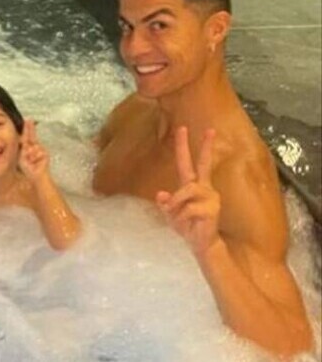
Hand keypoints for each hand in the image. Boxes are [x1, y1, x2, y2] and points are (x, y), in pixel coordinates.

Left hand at [18, 119, 50, 182]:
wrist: (36, 175)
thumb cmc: (28, 168)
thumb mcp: (22, 157)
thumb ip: (24, 149)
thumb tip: (27, 143)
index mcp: (27, 147)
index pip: (27, 136)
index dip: (27, 128)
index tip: (27, 120)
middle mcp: (34, 146)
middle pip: (32, 135)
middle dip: (30, 128)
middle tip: (29, 120)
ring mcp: (40, 149)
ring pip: (34, 146)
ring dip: (30, 154)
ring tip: (31, 161)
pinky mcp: (45, 153)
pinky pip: (38, 151)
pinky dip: (35, 157)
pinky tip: (35, 161)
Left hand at [156, 127, 221, 254]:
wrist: (202, 244)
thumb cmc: (188, 226)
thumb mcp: (172, 214)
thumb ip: (166, 204)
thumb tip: (160, 194)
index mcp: (194, 186)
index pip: (190, 162)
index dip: (185, 146)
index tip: (183, 128)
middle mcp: (204, 188)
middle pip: (202, 164)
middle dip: (201, 146)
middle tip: (198, 128)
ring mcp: (211, 197)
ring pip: (186, 191)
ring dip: (176, 206)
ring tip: (179, 217)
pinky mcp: (212, 208)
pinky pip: (188, 208)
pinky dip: (181, 217)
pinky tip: (188, 224)